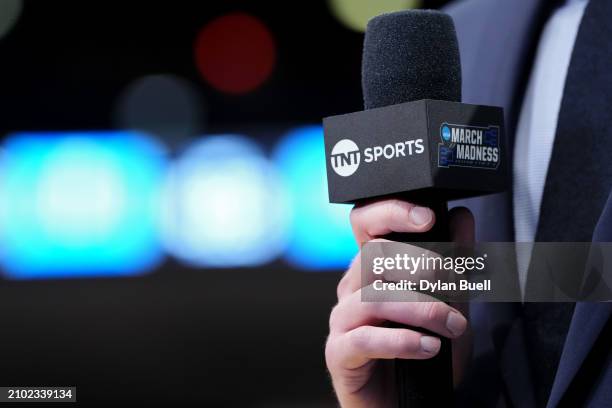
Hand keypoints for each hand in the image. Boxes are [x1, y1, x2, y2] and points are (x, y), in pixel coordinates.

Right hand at [325, 199, 473, 407]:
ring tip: (453, 326)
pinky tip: (429, 349)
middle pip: (373, 256)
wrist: (408, 404)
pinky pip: (365, 338)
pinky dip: (402, 342)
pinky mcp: (339, 353)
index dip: (390, 212)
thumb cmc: (422, 352)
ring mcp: (341, 320)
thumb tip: (461, 216)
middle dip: (421, 265)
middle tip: (454, 283)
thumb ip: (454, 263)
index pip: (366, 223)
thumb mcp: (450, 303)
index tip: (427, 217)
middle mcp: (352, 288)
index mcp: (372, 269)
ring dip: (421, 308)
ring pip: (373, 296)